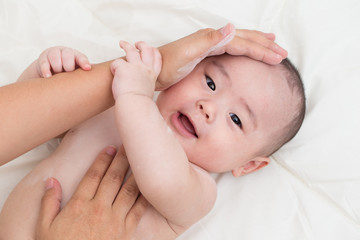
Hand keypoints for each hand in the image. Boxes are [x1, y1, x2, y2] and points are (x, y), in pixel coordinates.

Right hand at [35, 146, 148, 239]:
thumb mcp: (45, 228)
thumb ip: (49, 202)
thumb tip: (51, 181)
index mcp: (79, 205)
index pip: (93, 176)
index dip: (102, 160)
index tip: (109, 149)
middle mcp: (98, 209)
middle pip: (113, 178)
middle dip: (121, 160)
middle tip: (128, 146)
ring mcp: (114, 220)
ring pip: (128, 190)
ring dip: (134, 173)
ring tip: (140, 159)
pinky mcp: (125, 231)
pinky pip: (138, 210)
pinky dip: (144, 196)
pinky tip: (149, 185)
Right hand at [37, 46, 90, 77]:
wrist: (50, 70)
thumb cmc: (69, 73)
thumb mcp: (77, 72)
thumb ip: (83, 75)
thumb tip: (94, 85)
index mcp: (76, 56)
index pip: (81, 57)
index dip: (84, 62)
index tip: (87, 69)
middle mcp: (65, 52)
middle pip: (67, 56)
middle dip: (68, 67)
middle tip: (68, 74)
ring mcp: (53, 53)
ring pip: (55, 58)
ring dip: (57, 68)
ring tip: (58, 76)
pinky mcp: (43, 58)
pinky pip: (44, 63)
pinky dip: (46, 70)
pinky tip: (48, 77)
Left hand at [111, 41, 161, 99]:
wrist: (135, 106)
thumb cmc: (140, 103)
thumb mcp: (147, 91)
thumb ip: (145, 84)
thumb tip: (140, 84)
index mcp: (152, 75)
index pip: (157, 59)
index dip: (154, 52)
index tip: (151, 49)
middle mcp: (145, 69)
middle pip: (147, 50)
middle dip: (143, 45)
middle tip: (137, 44)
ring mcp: (135, 67)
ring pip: (131, 50)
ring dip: (126, 45)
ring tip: (122, 43)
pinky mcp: (124, 68)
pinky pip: (116, 63)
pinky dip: (114, 68)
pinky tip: (113, 72)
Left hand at [156, 23, 287, 89]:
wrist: (153, 69)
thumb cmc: (168, 65)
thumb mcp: (188, 53)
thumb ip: (209, 41)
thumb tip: (231, 27)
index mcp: (212, 39)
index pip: (243, 43)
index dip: (262, 49)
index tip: (279, 57)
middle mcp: (212, 39)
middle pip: (245, 39)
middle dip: (265, 45)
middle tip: (283, 52)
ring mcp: (209, 44)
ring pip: (240, 41)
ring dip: (258, 43)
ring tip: (272, 42)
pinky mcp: (206, 51)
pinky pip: (232, 47)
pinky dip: (244, 47)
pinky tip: (245, 48)